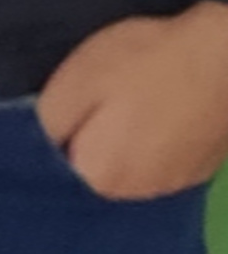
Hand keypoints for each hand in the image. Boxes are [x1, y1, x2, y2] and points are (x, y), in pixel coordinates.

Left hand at [37, 3, 227, 199]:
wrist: (224, 59)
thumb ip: (52, 119)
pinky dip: (147, 139)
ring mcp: (169, 185)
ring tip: (123, 98)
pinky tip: (150, 109)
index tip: (60, 101)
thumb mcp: (79, 78)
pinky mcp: (194, 170)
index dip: (54, 128)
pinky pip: (153, 159)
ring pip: (123, 162)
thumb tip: (43, 140)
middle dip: (83, 134)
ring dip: (116, 137)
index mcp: (100, 175)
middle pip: (89, 164)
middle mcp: (134, 194)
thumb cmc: (144, 62)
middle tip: (90, 93)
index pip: (55, 162)